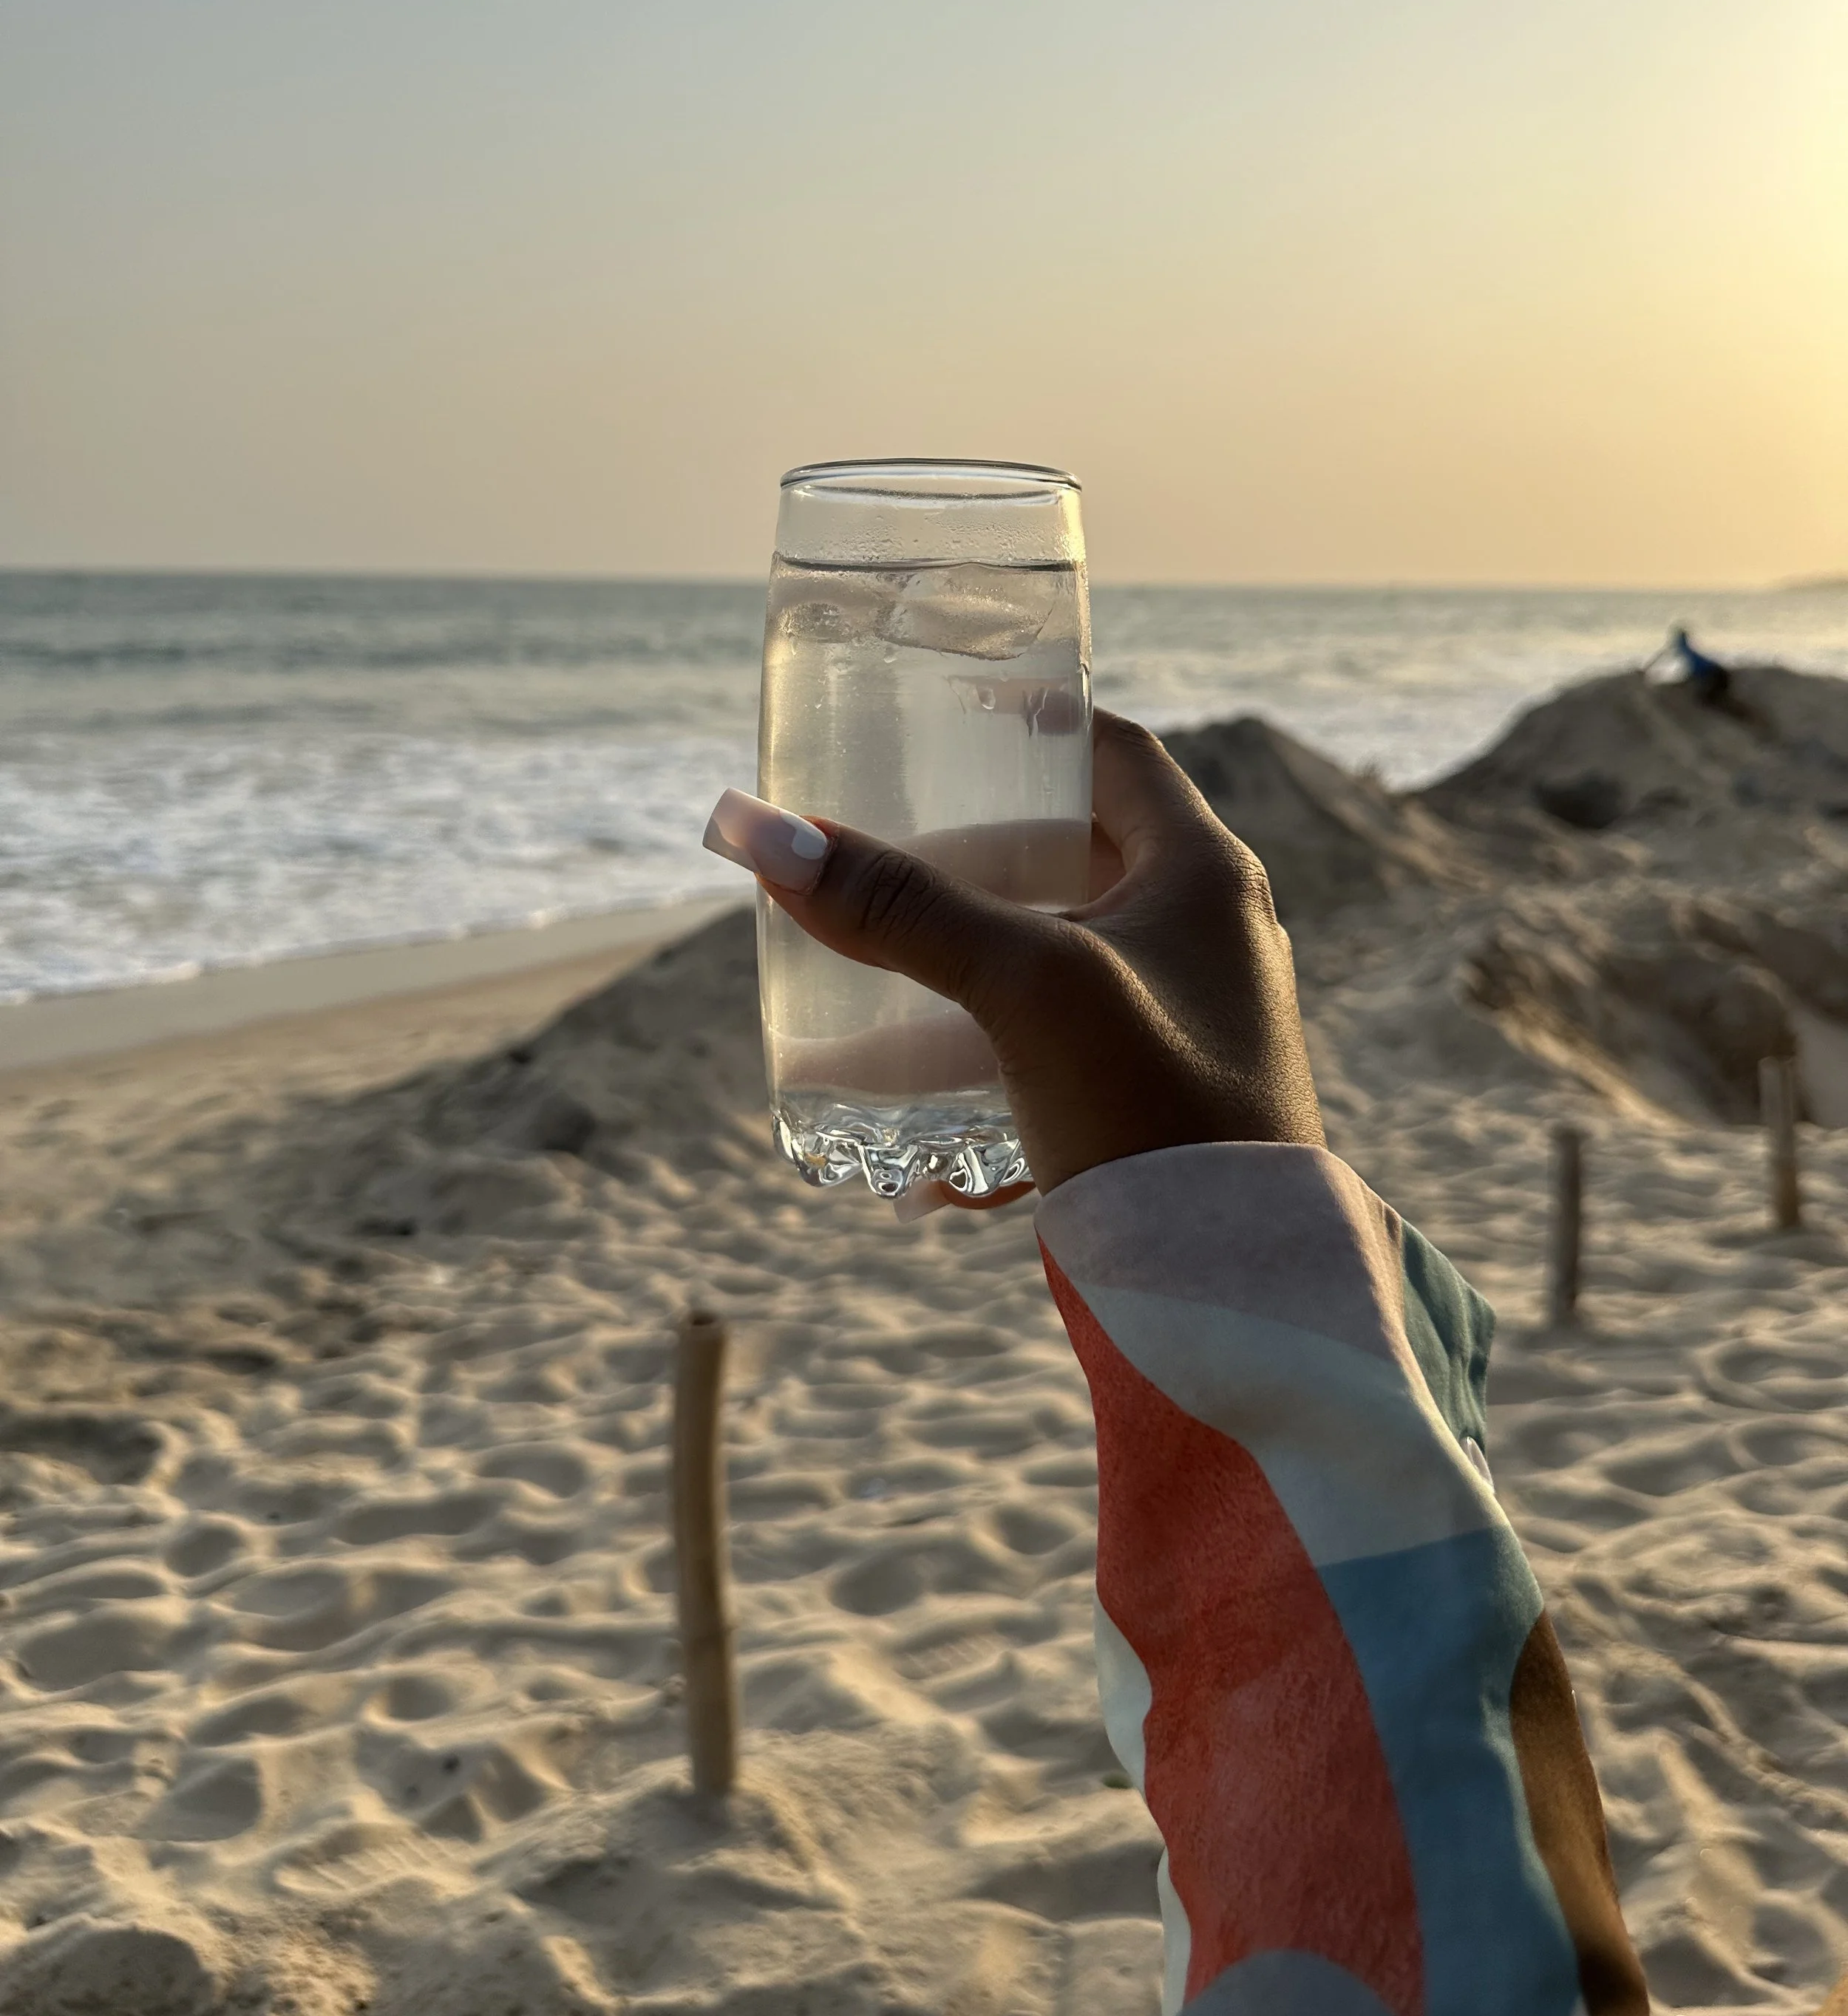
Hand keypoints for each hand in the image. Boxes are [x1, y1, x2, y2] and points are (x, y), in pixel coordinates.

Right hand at [711, 709, 1322, 1207]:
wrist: (1241, 1294)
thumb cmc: (1156, 1110)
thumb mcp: (1022, 987)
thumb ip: (899, 909)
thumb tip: (760, 829)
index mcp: (1204, 875)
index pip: (1116, 754)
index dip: (1031, 726)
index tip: (947, 721)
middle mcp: (1209, 938)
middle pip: (1072, 864)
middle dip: (964, 876)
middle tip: (877, 877)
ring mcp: (1189, 1026)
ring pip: (1052, 975)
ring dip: (955, 992)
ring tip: (861, 1024)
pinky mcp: (1164, 1109)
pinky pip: (1060, 1069)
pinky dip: (989, 1087)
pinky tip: (929, 1161)